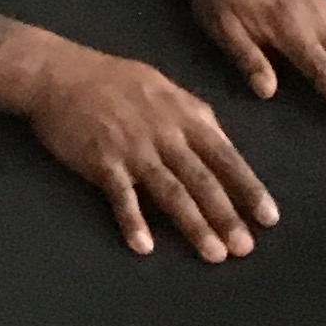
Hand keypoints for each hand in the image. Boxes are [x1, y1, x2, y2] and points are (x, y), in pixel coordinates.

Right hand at [24, 46, 277, 259]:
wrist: (56, 72)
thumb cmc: (111, 80)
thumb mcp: (161, 87)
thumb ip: (192, 116)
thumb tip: (222, 143)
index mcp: (182, 113)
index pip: (224, 156)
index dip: (248, 188)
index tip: (269, 217)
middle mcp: (163, 132)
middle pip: (201, 179)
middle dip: (226, 215)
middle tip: (245, 248)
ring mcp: (132, 147)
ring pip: (170, 191)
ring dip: (193, 225)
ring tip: (212, 254)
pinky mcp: (101, 160)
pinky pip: (121, 196)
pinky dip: (133, 221)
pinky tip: (144, 246)